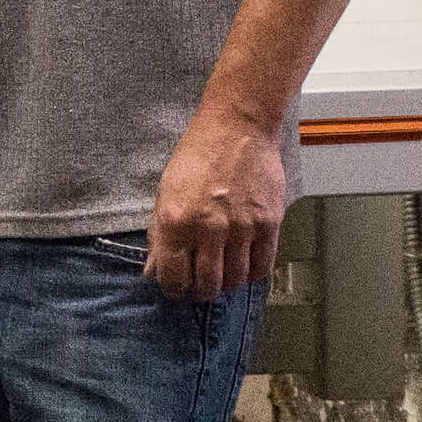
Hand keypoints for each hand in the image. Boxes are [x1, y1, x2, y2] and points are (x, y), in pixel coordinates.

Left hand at [147, 114, 285, 298]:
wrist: (237, 129)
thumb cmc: (197, 157)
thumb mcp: (165, 192)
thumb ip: (159, 234)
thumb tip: (153, 270)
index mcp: (175, 221)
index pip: (173, 277)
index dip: (173, 289)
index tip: (175, 289)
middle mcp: (208, 230)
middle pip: (206, 286)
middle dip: (200, 292)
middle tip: (199, 287)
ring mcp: (241, 229)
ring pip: (234, 281)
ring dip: (226, 284)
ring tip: (221, 275)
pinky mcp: (269, 225)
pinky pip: (261, 266)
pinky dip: (251, 273)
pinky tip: (243, 265)